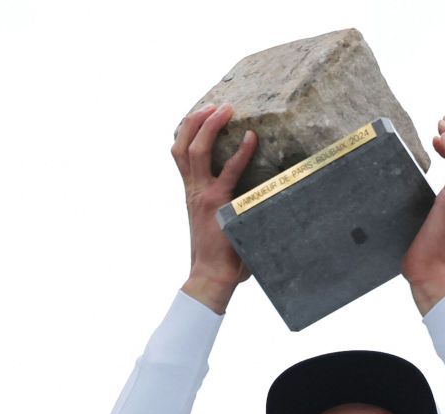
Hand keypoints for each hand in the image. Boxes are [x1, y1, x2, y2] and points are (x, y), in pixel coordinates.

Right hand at [172, 103, 256, 313]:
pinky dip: (240, 152)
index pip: (180, 154)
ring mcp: (202, 195)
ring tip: (225, 109)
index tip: (202, 114)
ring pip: (195, 151)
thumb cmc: (221, 256)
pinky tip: (251, 138)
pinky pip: (228, 171)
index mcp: (190, 193)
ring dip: (209, 126)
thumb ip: (231, 207)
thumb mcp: (219, 223)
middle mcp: (192, 190)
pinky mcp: (217, 203)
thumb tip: (263, 199)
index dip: (188, 131)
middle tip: (215, 105)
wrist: (211, 276)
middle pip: (182, 145)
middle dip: (196, 120)